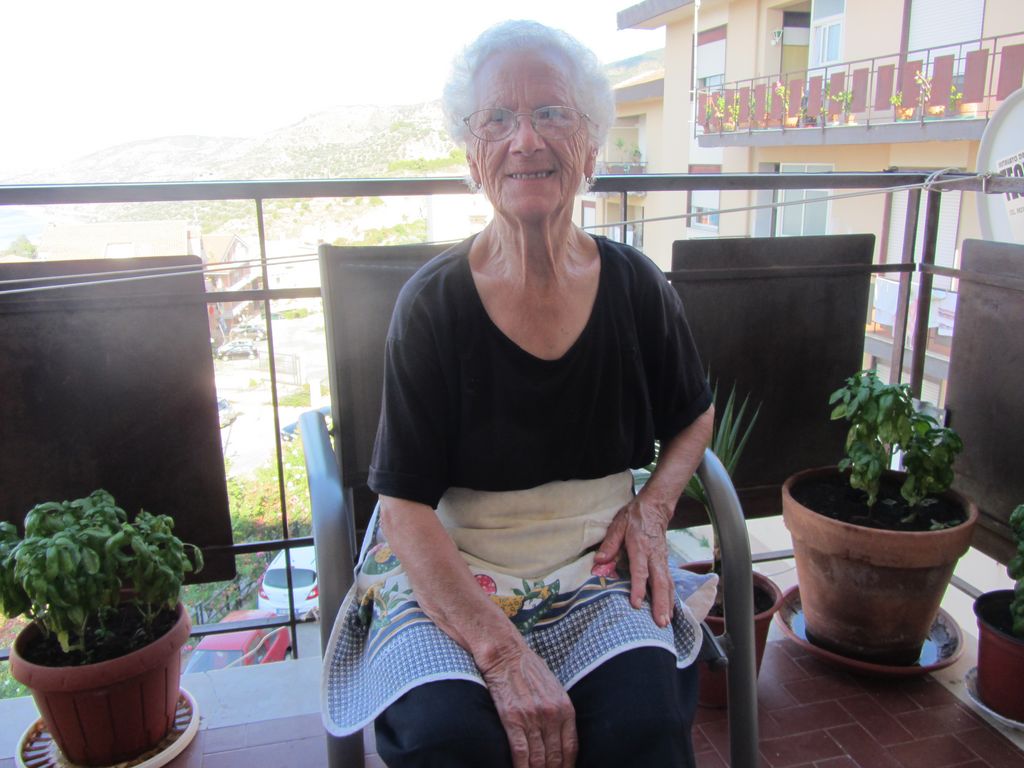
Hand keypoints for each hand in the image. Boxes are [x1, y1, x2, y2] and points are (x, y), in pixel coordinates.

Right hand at [479, 645, 577, 767]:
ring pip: (538, 759)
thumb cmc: (527, 668)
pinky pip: (520, 752)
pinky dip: (521, 767)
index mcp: (565, 708)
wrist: (505, 653)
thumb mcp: (553, 687)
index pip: (571, 748)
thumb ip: (559, 710)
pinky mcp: (513, 719)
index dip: (567, 766)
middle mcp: (552, 715)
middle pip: (555, 757)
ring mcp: (533, 718)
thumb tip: (560, 734)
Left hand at [594, 496, 673, 626]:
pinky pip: (670, 582)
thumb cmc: (634, 517)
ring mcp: (662, 560)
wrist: (655, 507)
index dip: (639, 588)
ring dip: (668, 604)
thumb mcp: (617, 526)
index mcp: (640, 547)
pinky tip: (670, 611)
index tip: (637, 604)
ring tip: (666, 623)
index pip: (640, 570)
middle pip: (660, 582)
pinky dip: (671, 597)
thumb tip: (599, 562)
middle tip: (660, 623)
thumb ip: (609, 544)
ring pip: (668, 584)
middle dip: (661, 603)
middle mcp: (654, 556)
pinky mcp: (665, 562)